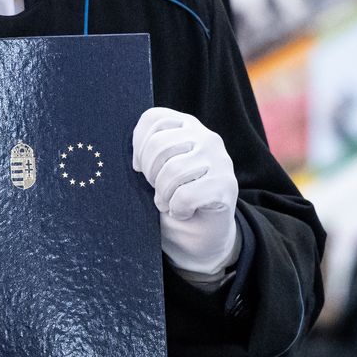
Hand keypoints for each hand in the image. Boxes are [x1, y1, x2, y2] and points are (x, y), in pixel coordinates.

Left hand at [131, 107, 241, 275]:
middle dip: (150, 174)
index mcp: (188, 126)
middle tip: (157, 190)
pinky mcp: (226, 185)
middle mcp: (207, 138)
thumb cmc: (173, 199)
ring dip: (163, 195)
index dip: (139, 145)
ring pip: (173, 171)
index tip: (140, 168)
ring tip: (169, 202)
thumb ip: (147, 153)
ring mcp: (220, 160)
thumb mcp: (157, 170)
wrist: (203, 237)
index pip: (153, 119)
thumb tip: (131, 157)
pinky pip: (186, 195)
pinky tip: (183, 212)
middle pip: (159, 144)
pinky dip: (177, 209)